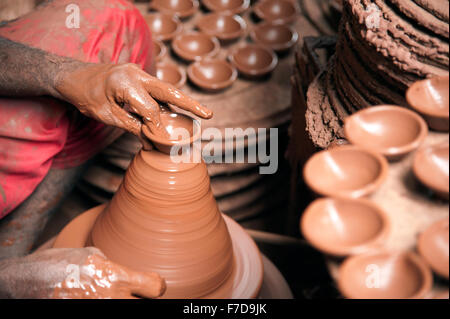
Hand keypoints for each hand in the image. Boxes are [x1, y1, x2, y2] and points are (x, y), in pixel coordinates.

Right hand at [0, 247, 165, 298]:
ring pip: (126, 308)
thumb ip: (115, 266)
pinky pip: (107, 311)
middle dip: (139, 298)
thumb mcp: (92, 255)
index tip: (153, 284)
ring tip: (107, 293)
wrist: (29, 281)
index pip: (156, 287)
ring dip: (121, 301)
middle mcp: (111, 297)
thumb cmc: (60, 263)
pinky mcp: (88, 314)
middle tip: (131, 292)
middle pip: (145, 305)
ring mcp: (99, 309)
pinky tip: (92, 297)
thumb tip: (127, 274)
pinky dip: (104, 305)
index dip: (157, 285)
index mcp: (116, 276)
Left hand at [54, 62, 211, 145]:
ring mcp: (138, 73)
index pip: (150, 109)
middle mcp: (136, 74)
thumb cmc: (85, 97)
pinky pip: (157, 90)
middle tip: (209, 115)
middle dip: (190, 104)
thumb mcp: (106, 116)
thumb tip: (153, 141)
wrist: (72, 76)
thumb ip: (132, 126)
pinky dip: (168, 102)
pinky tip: (180, 111)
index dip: (158, 127)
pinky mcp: (139, 76)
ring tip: (204, 113)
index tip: (165, 143)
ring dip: (184, 103)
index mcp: (125, 83)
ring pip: (166, 89)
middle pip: (169, 91)